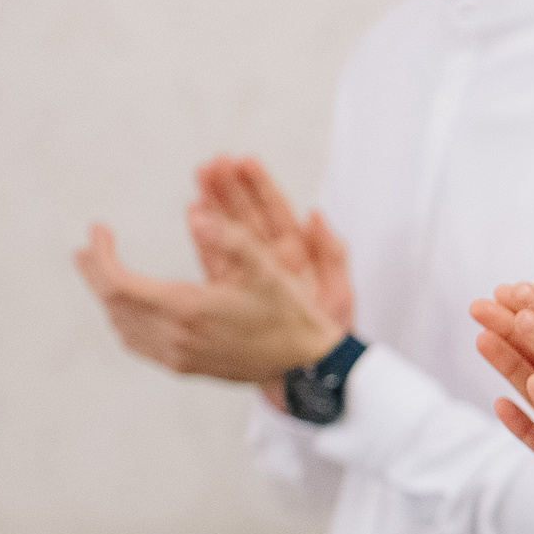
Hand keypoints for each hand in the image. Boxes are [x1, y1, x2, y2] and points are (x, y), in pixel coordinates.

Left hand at [76, 207, 345, 383]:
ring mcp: (178, 356)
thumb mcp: (266, 269)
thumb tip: (196, 213)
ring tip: (103, 274)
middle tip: (87, 250)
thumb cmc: (288, 315)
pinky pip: (139, 343)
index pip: (120, 284)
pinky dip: (125, 321)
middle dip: (95, 274)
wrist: (305, 364)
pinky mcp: (185, 366)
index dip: (101, 257)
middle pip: (113, 305)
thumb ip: (230, 239)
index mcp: (188, 310)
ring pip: (122, 326)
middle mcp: (176, 337)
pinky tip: (131, 310)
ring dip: (109, 298)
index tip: (98, 232)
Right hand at [195, 156, 354, 330]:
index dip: (261, 186)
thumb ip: (331, 253)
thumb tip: (316, 216)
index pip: (277, 212)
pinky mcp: (233, 293)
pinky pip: (216, 261)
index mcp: (300, 256)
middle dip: (230, 188)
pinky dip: (206, 240)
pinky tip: (194, 217)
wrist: (310, 372)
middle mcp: (273, 262)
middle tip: (211, 163)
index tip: (244, 161)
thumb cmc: (329, 333)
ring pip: (229, 234)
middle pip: (248, 217)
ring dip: (215, 207)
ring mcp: (251, 276)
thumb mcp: (339, 292)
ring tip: (199, 180)